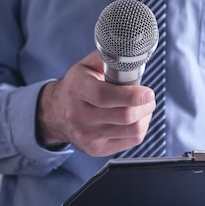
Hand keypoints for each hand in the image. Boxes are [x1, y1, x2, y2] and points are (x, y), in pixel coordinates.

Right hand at [37, 51, 155, 156]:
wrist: (56, 113)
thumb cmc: (77, 85)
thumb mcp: (86, 65)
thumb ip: (108, 58)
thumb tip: (133, 56)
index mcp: (77, 89)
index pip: (105, 96)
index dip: (133, 96)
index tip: (148, 92)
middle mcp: (79, 115)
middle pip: (124, 116)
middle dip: (145, 105)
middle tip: (148, 97)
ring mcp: (87, 136)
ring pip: (132, 130)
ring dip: (145, 117)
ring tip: (142, 107)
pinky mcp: (96, 149)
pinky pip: (131, 141)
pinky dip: (140, 128)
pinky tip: (135, 119)